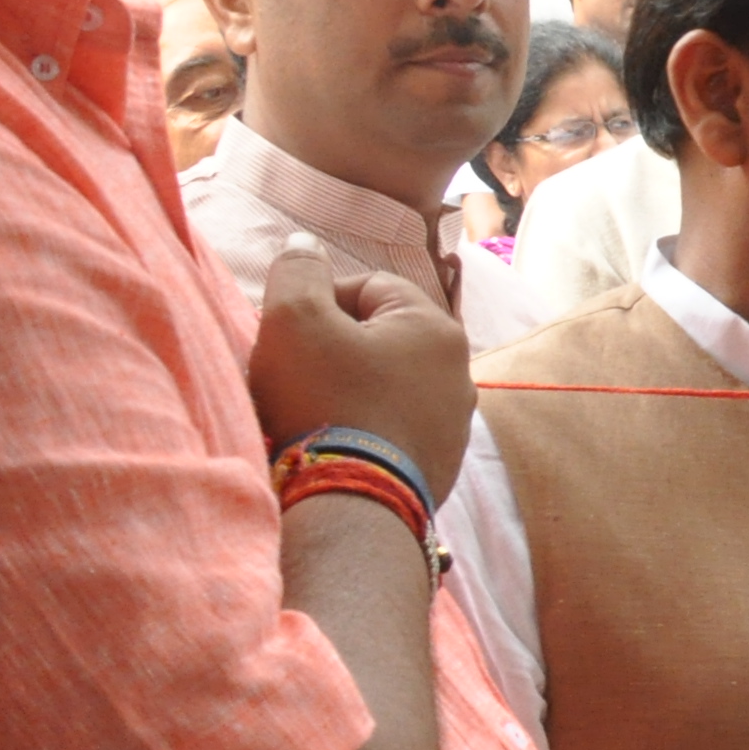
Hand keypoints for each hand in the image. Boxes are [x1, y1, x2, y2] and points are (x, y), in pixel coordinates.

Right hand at [250, 238, 475, 500]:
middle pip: (380, 338)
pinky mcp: (441, 465)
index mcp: (436, 329)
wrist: (351, 503)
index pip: (369, 287)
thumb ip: (296, 271)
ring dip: (347, 388)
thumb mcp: (293, 318)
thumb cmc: (322, 400)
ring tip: (311, 410)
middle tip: (294, 371)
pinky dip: (364, 426)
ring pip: (387, 384)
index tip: (289, 332)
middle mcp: (460, 374)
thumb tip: (302, 246)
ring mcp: (454, 424)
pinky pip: (393, 427)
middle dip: (334, 347)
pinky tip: (335, 442)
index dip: (319, 301)